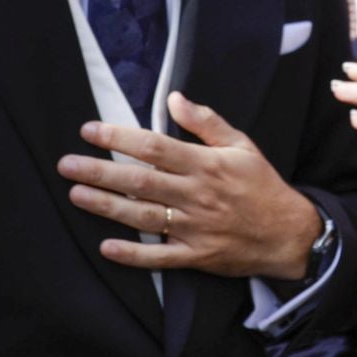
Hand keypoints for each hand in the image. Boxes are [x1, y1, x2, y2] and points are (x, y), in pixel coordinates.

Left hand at [57, 92, 318, 278]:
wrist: (289, 235)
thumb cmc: (262, 185)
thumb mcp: (242, 145)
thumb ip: (206, 122)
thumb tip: (174, 98)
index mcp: (206, 165)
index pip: (155, 147)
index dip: (119, 138)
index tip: (89, 131)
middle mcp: (197, 196)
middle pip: (140, 182)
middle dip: (100, 172)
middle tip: (66, 165)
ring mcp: (195, 229)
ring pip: (144, 217)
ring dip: (107, 207)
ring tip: (76, 195)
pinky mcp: (197, 256)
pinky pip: (160, 258)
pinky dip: (133, 255)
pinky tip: (106, 247)